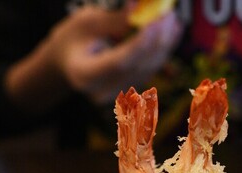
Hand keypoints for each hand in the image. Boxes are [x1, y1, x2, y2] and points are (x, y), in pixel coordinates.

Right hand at [47, 5, 181, 103]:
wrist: (68, 62)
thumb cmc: (73, 38)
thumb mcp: (86, 22)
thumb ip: (114, 20)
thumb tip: (139, 7)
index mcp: (84, 74)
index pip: (118, 62)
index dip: (140, 43)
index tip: (155, 21)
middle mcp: (103, 90)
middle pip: (138, 67)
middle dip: (157, 39)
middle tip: (168, 13)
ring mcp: (118, 94)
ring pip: (148, 69)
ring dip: (164, 43)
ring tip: (171, 17)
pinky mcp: (130, 91)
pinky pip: (151, 69)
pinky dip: (163, 49)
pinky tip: (172, 30)